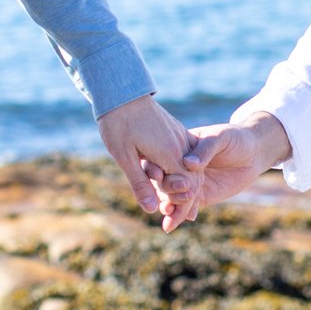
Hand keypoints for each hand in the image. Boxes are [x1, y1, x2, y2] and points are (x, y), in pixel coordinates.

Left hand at [98, 95, 203, 232]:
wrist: (121, 91)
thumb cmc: (118, 124)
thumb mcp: (124, 156)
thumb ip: (139, 184)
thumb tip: (151, 210)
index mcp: (169, 154)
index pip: (187, 186)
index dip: (181, 204)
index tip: (172, 218)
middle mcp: (180, 145)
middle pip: (192, 179)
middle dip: (185, 199)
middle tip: (174, 218)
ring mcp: (179, 136)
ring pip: (190, 167)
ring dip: (184, 186)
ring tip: (173, 203)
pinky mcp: (175, 131)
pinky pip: (186, 154)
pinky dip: (183, 170)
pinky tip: (173, 177)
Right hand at [167, 112, 292, 222]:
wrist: (254, 154)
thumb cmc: (235, 138)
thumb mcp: (220, 138)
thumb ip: (205, 150)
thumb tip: (188, 164)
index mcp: (179, 147)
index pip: (160, 157)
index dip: (155, 167)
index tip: (157, 177)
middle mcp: (179, 166)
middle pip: (164, 180)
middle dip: (163, 192)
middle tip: (165, 203)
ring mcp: (189, 182)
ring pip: (174, 196)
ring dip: (171, 207)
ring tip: (169, 217)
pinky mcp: (200, 195)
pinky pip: (189, 206)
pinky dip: (186, 213)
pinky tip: (187, 218)